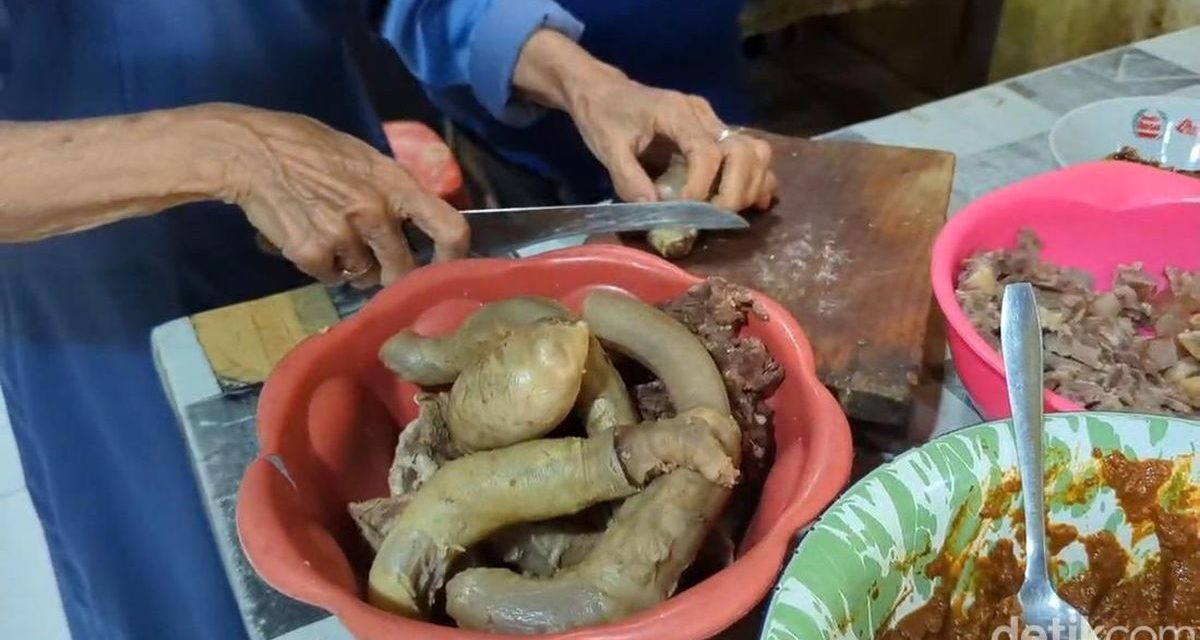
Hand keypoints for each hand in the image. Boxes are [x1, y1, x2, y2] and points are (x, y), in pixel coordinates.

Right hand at [208, 104, 469, 287]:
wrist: (248, 150)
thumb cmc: (307, 146)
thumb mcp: (363, 157)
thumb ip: (393, 190)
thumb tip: (419, 222)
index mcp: (396, 183)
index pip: (450, 228)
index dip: (453, 258)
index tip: (444, 269)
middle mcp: (376, 211)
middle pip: (404, 269)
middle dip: (391, 273)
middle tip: (374, 262)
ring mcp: (344, 234)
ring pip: (364, 275)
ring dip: (352, 267)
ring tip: (330, 236)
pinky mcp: (312, 253)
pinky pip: (329, 277)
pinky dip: (320, 267)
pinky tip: (306, 238)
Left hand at [513, 30, 774, 211]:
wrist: (604, 92)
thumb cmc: (603, 115)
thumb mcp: (606, 146)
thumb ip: (628, 178)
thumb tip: (656, 212)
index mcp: (676, 112)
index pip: (706, 152)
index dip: (701, 187)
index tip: (685, 211)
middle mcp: (703, 114)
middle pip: (744, 151)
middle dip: (735, 191)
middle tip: (715, 218)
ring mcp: (715, 122)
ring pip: (756, 152)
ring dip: (751, 187)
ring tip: (729, 213)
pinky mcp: (718, 132)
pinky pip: (751, 155)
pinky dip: (756, 180)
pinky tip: (746, 202)